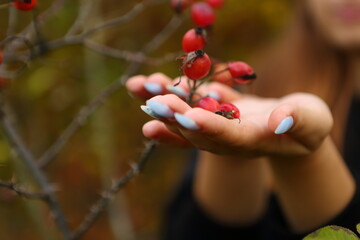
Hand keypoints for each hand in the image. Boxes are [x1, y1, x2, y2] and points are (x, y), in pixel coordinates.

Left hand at [126, 73, 332, 157]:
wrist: (292, 126)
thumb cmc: (309, 124)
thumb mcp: (312, 122)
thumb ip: (299, 121)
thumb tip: (281, 119)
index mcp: (252, 142)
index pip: (228, 137)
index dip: (209, 127)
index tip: (189, 117)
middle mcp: (227, 138)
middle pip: (197, 129)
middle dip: (175, 115)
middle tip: (153, 101)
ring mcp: (217, 125)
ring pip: (186, 116)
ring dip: (163, 102)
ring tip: (140, 87)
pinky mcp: (213, 112)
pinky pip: (188, 105)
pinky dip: (170, 96)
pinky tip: (147, 88)